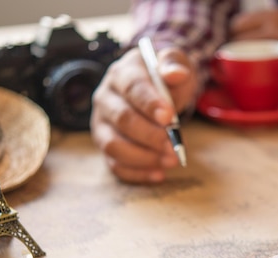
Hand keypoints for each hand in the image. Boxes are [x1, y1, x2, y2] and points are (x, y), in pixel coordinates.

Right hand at [90, 46, 197, 182]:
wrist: (156, 88)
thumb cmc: (164, 77)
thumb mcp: (173, 64)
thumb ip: (174, 64)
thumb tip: (176, 73)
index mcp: (121, 73)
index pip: (132, 88)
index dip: (150, 104)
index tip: (170, 117)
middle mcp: (105, 98)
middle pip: (122, 119)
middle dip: (150, 136)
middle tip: (174, 146)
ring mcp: (102, 124)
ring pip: (113, 146)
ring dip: (144, 157)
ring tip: (171, 160)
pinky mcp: (106, 145)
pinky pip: (115, 165)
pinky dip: (137, 173)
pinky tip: (159, 174)